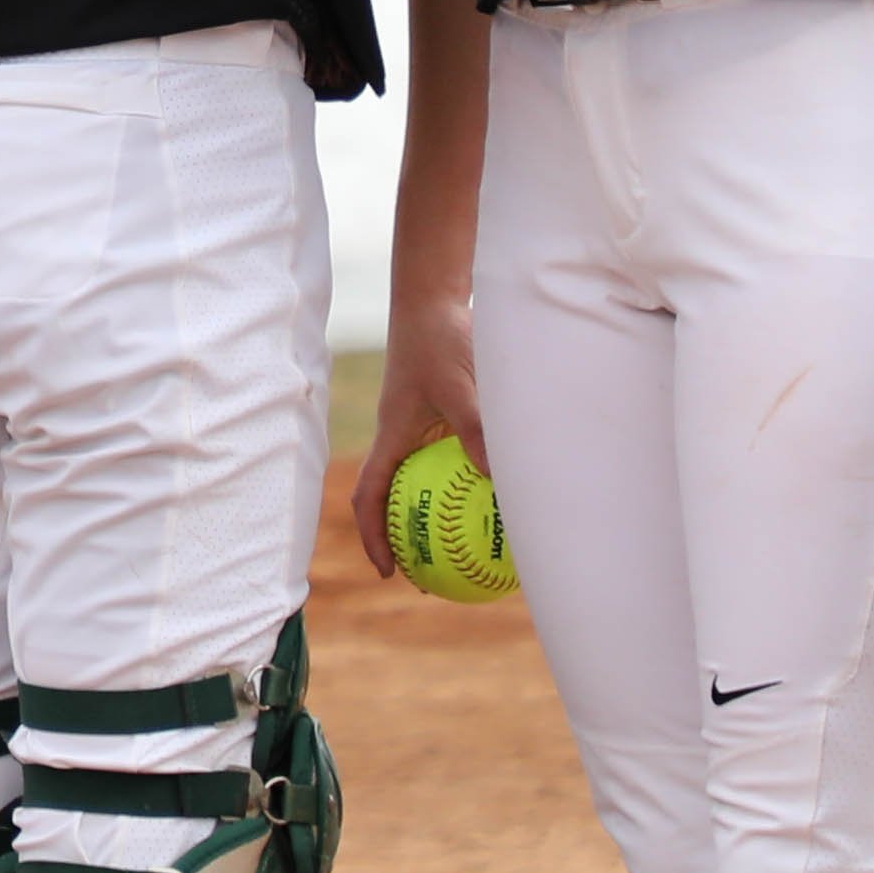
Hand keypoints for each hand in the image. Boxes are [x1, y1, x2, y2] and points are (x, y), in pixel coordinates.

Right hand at [344, 301, 479, 580]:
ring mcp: (421, 426)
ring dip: (436, 515)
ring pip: (423, 482)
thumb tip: (497, 480)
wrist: (436, 297)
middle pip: (394, 499)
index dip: (373, 537)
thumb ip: (476, 429)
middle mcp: (402, 437)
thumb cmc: (440, 338)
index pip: (370, 496)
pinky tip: (503, 493)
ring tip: (471, 547)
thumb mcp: (458, 387)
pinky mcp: (443, 414)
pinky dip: (466, 482)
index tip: (389, 572)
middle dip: (406, 540)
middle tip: (434, 575)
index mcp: (391, 436)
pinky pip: (450, 459)